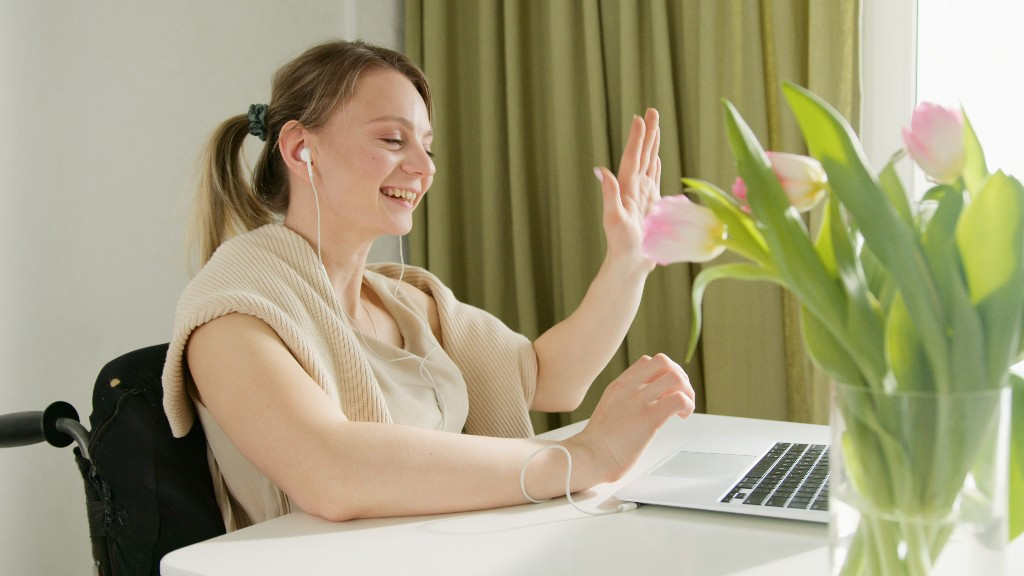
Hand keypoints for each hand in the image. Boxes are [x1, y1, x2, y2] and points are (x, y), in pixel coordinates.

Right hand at [570, 354, 694, 482]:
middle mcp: (629, 388)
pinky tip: (680, 417)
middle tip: (680, 398)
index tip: (667, 392)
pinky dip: (687, 406)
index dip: (664, 373)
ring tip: (683, 409)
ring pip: (675, 377)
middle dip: (680, 378)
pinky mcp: (647, 419)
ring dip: (687, 392)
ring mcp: (637, 402)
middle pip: (664, 362)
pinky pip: (678, 399)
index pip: (648, 361)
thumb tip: (648, 405)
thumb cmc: (598, 443)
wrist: (587, 457)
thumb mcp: (609, 410)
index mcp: (619, 385)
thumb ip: (626, 402)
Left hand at [595, 108, 661, 273]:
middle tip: (652, 110)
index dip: (636, 138)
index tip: (640, 117)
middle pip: (642, 155)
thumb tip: (600, 170)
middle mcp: (633, 188)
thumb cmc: (621, 246)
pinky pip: (654, 179)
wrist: (629, 264)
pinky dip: (656, 165)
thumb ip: (609, 194)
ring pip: (649, 163)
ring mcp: (643, 195)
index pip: (632, 158)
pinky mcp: (650, 205)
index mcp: (626, 189)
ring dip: (653, 145)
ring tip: (656, 126)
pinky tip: (657, 158)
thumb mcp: (614, 219)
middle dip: (648, 133)